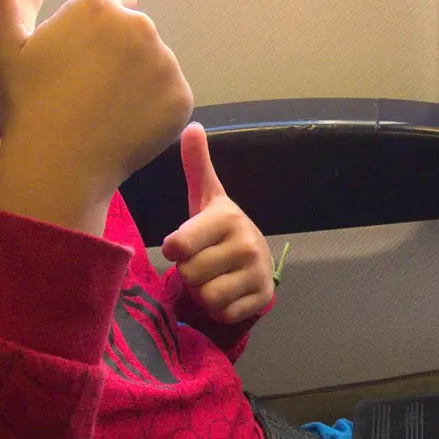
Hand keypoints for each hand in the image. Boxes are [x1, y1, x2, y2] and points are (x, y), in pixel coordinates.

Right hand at [0, 0, 192, 233]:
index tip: (74, 61)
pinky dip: (154, 112)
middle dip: (116, 55)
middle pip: (134, 35)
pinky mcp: (181, 97)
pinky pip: (170, 97)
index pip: (114, 2)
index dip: (94, 32)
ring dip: (136, 83)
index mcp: (98, 6)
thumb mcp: (1, 43)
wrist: (56, 165)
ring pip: (153, 66)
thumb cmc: (25, 104)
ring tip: (100, 111)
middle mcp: (139, 26)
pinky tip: (122, 127)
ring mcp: (165, 63)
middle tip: (83, 91)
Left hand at [161, 123, 274, 323]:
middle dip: (190, 273)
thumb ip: (197, 164)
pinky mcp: (262, 298)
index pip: (180, 246)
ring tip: (213, 277)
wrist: (256, 258)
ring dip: (203, 294)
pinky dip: (220, 309)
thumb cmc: (219, 228)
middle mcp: (246, 244)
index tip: (183, 244)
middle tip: (202, 262)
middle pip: (190, 275)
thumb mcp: (206, 197)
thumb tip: (192, 124)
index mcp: (227, 218)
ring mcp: (257, 273)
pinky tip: (227, 291)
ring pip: (206, 297)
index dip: (176, 250)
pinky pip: (223, 314)